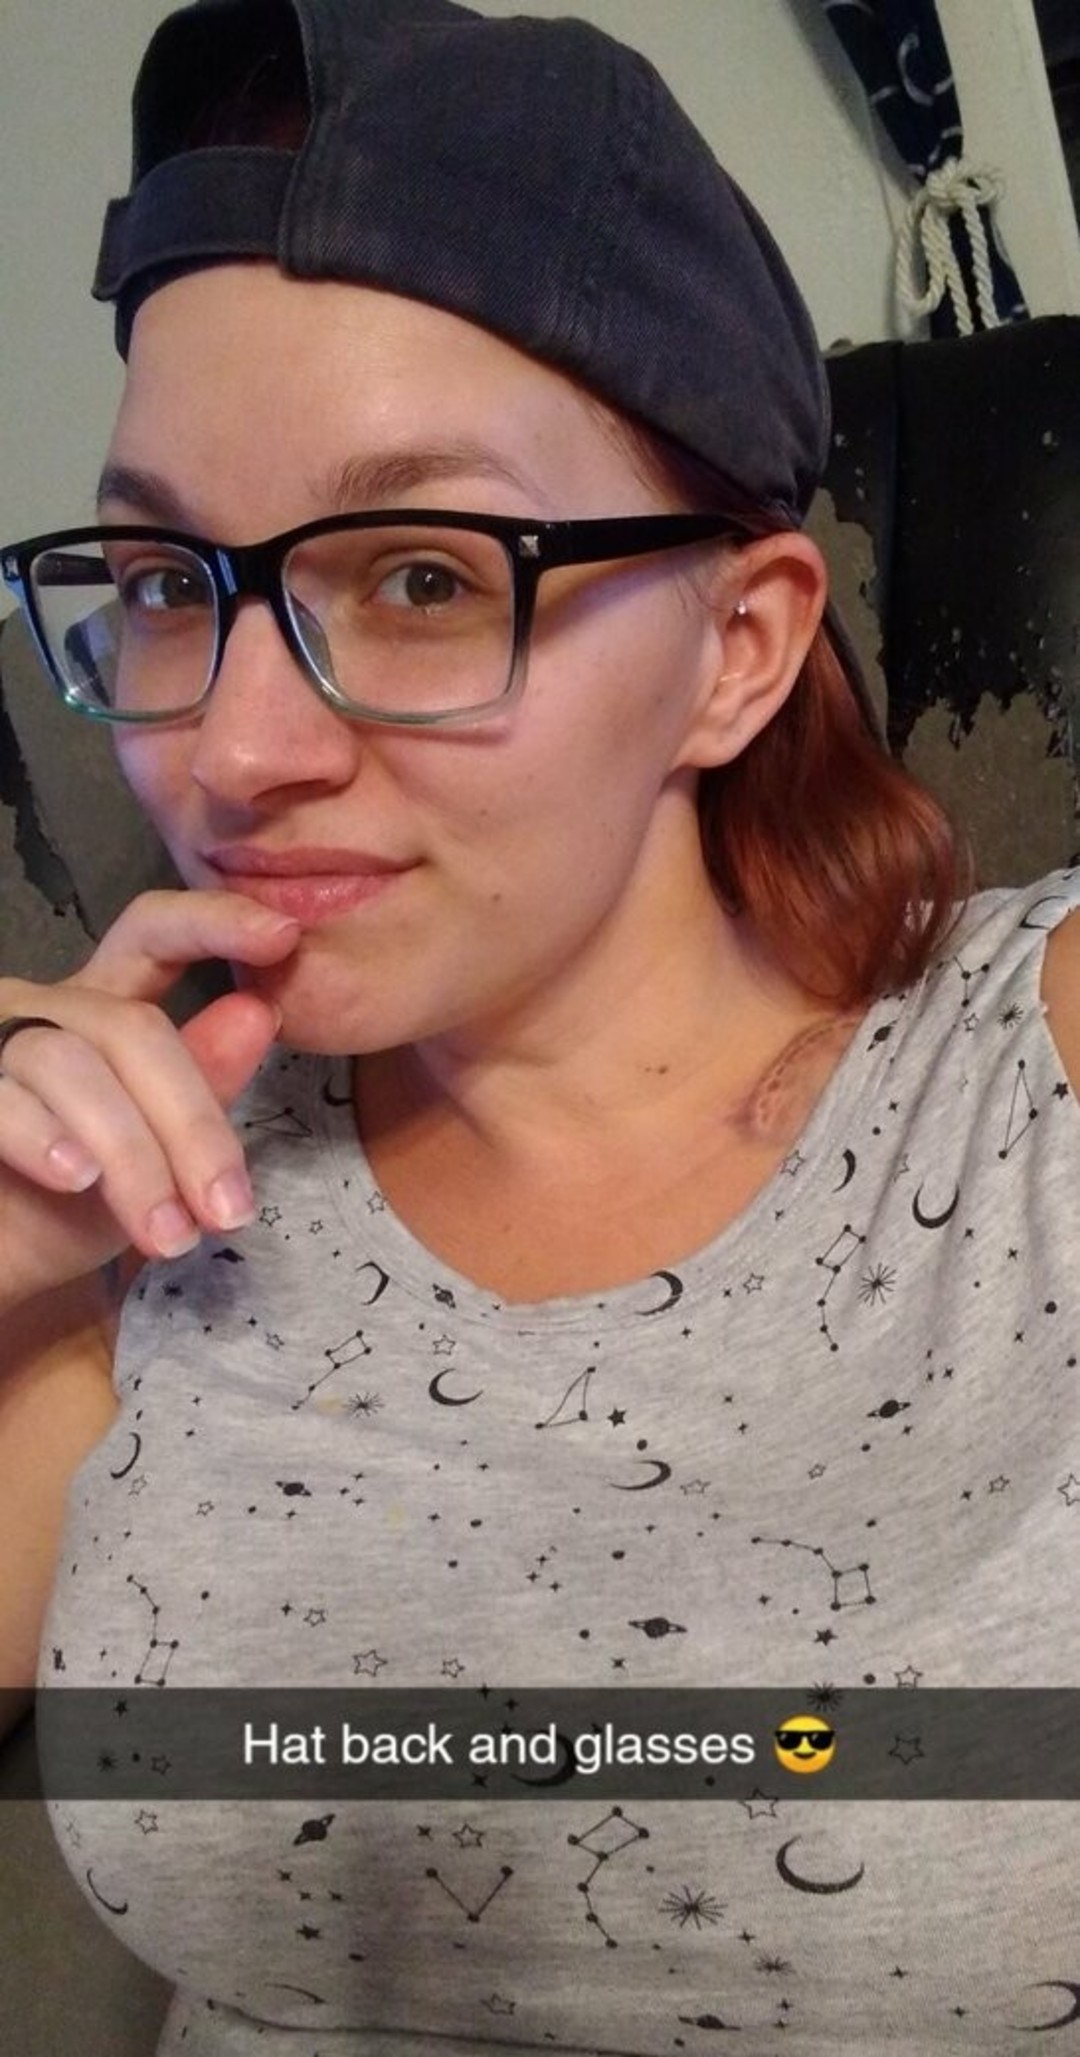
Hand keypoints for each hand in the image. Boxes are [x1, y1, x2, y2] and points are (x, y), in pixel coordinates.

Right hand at [0, 891, 301, 1310]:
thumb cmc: (67, 1210)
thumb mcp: (159, 1157)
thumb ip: (205, 1088)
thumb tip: (260, 1011)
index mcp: (103, 1010)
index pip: (155, 935)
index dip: (214, 920)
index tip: (283, 935)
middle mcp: (44, 1010)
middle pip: (131, 1028)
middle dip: (192, 1125)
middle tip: (228, 1211)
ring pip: (71, 1065)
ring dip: (131, 1158)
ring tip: (168, 1235)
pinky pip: (5, 1099)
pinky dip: (47, 1139)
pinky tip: (77, 1180)